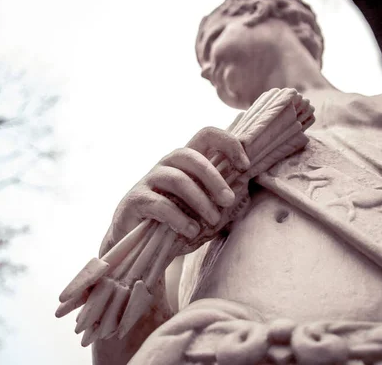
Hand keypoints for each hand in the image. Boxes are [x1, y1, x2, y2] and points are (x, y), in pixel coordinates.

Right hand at [100, 127, 249, 256]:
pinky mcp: (136, 200)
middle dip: (214, 179)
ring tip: (212, 221)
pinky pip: (160, 204)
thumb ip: (222, 202)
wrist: (138, 247)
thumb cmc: (177, 225)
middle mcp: (166, 166)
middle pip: (191, 156)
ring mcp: (149, 181)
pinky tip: (191, 231)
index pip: (206, 135)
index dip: (228, 144)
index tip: (244, 166)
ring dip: (200, 200)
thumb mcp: (205, 213)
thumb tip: (242, 186)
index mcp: (186, 163)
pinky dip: (180, 218)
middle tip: (228, 201)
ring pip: (178, 179)